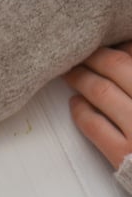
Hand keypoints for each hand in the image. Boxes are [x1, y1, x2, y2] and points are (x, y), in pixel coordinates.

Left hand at [64, 42, 131, 168]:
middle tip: (82, 50)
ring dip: (82, 79)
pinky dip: (81, 111)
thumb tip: (126, 52)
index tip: (111, 42)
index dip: (123, 47)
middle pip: (120, 68)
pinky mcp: (122, 153)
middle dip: (97, 56)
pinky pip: (94, 126)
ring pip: (102, 93)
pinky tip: (75, 102)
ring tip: (71, 72)